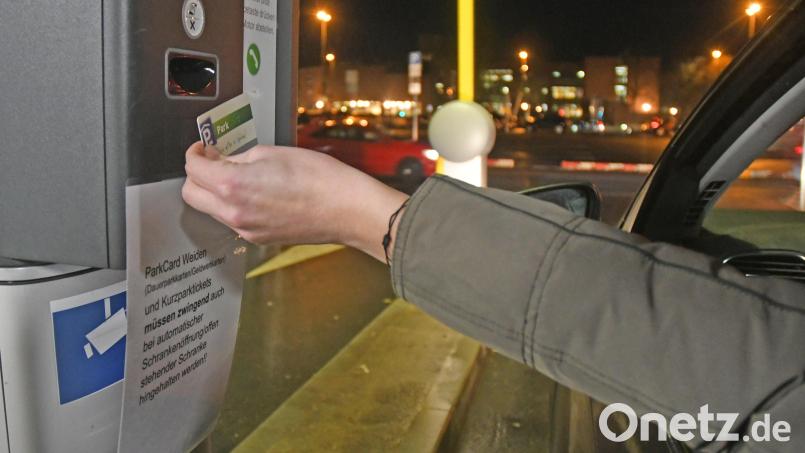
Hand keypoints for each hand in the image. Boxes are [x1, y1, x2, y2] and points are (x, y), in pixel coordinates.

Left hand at [182, 142, 407, 261]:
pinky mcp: (259, 238)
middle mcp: (233, 212)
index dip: (195, 154)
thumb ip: (241, 158)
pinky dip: (233, 206)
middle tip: (213, 161)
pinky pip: (233, 221)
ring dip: (215, 192)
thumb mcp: (273, 153)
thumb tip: (225, 161)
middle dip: (197, 176)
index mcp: (232, 185)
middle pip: (192, 195)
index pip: (193, 170)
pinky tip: (254, 193)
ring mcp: (245, 230)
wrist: (346, 209)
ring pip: (211, 210)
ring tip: (238, 176)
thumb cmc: (318, 178)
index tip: (203, 148)